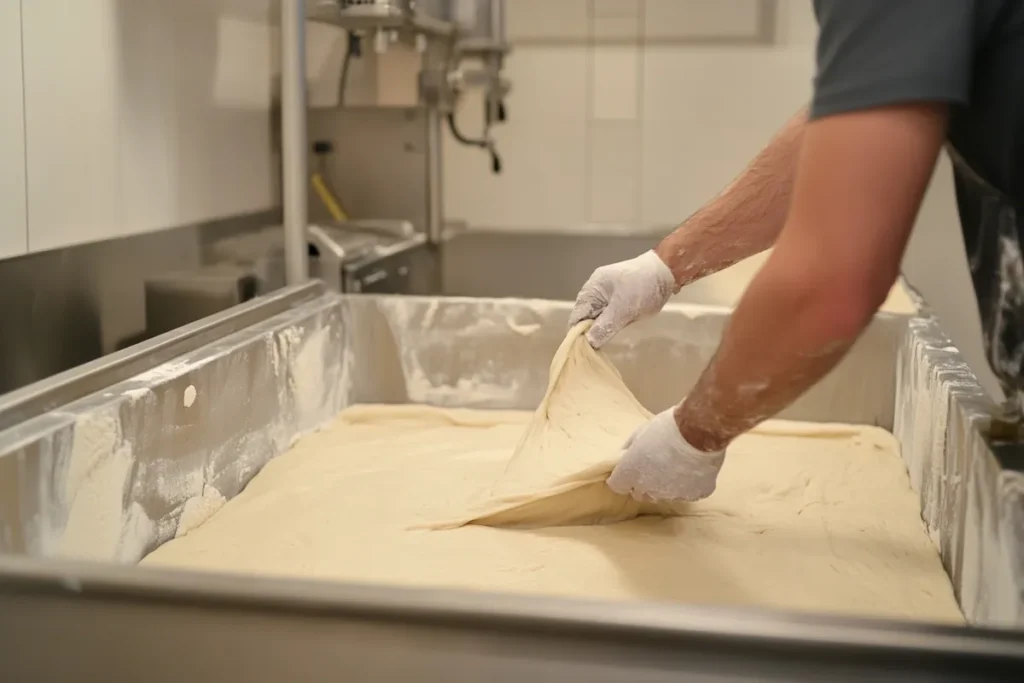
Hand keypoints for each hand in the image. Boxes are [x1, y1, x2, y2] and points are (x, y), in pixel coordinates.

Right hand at [568, 250, 675, 348]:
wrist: (668, 271)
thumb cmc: (643, 287)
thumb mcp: (623, 309)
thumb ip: (605, 327)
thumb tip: (589, 342)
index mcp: (592, 289)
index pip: (577, 315)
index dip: (578, 333)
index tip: (585, 349)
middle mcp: (596, 292)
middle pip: (587, 318)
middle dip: (593, 332)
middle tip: (600, 347)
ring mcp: (608, 296)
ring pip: (600, 319)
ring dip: (606, 328)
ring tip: (614, 334)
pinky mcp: (620, 300)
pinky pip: (612, 316)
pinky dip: (615, 323)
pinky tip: (622, 326)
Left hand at [607, 407, 724, 502]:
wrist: (699, 432)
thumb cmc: (667, 427)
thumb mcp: (640, 433)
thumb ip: (629, 449)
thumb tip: (624, 456)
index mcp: (630, 473)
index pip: (618, 486)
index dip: (624, 477)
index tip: (631, 468)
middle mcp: (648, 489)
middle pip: (640, 494)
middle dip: (643, 483)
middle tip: (656, 465)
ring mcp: (671, 495)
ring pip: (664, 495)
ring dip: (666, 484)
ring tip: (677, 464)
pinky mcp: (694, 495)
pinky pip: (687, 493)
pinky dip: (689, 485)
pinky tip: (693, 469)